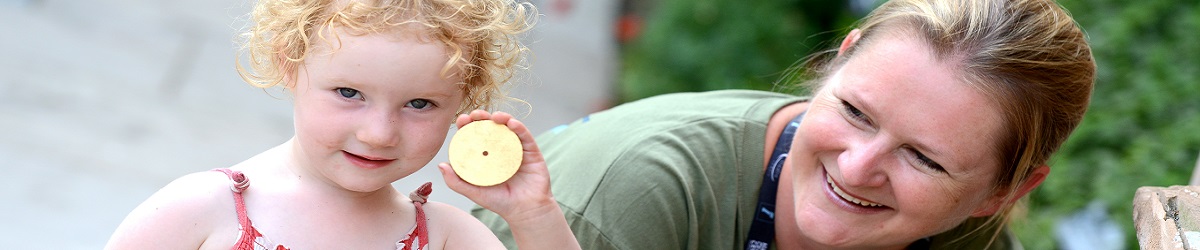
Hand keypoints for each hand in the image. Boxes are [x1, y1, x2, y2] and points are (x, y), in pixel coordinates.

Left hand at [438, 110, 555, 222]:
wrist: (525, 211)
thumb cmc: (500, 202)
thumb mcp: (474, 192)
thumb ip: (456, 182)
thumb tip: (440, 165)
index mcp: (486, 156)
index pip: (475, 136)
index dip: (468, 125)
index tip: (462, 120)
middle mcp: (500, 149)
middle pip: (490, 127)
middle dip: (482, 117)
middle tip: (475, 115)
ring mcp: (517, 148)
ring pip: (508, 127)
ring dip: (501, 117)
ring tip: (495, 117)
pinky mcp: (531, 150)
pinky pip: (525, 135)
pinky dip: (519, 127)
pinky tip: (512, 123)